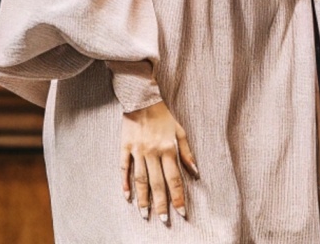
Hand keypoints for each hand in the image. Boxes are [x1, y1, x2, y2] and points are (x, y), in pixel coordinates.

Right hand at [122, 101, 197, 225]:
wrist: (141, 99)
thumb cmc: (163, 116)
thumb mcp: (180, 131)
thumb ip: (186, 152)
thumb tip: (195, 171)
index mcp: (168, 149)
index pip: (174, 179)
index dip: (178, 196)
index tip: (181, 211)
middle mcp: (153, 152)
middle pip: (157, 183)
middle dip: (161, 203)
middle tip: (163, 219)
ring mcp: (138, 150)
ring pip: (140, 179)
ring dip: (143, 198)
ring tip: (145, 213)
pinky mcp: (125, 147)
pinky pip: (124, 167)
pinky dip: (125, 182)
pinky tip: (127, 195)